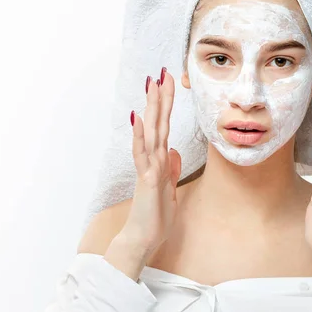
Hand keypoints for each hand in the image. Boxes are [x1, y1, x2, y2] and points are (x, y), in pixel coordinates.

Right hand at [121, 68, 181, 254]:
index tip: (170, 83)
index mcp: (159, 159)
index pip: (164, 126)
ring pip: (149, 132)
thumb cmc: (155, 216)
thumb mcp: (169, 188)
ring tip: (151, 85)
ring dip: (150, 109)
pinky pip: (142, 155)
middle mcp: (152, 159)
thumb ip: (170, 168)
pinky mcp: (146, 180)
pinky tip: (138, 119)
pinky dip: (140, 137)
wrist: (143, 239)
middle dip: (160, 97)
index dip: (167, 105)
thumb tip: (173, 151)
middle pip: (157, 122)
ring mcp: (148, 167)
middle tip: (162, 72)